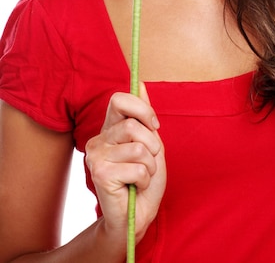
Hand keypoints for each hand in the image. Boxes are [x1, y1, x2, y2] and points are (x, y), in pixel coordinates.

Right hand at [85, 84, 165, 245]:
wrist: (136, 216)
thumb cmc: (144, 179)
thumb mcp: (150, 143)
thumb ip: (144, 115)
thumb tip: (141, 83)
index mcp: (110, 128)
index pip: (119, 99)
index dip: (142, 109)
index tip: (154, 126)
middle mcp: (99, 139)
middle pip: (133, 125)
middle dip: (152, 146)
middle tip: (148, 161)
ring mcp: (96, 156)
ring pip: (139, 148)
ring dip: (150, 166)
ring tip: (142, 176)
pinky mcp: (100, 174)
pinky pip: (137, 168)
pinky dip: (145, 179)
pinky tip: (135, 187)